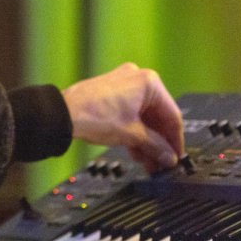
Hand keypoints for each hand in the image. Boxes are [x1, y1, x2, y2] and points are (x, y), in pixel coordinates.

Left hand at [62, 62, 184, 172]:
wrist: (63, 114)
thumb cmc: (93, 114)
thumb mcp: (133, 134)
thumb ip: (156, 146)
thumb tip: (169, 156)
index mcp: (148, 82)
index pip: (172, 115)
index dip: (175, 140)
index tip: (177, 155)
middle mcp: (136, 78)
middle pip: (157, 116)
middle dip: (159, 142)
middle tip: (163, 162)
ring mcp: (122, 85)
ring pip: (143, 117)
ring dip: (147, 140)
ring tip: (149, 162)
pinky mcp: (111, 93)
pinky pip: (131, 114)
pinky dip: (135, 132)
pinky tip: (137, 152)